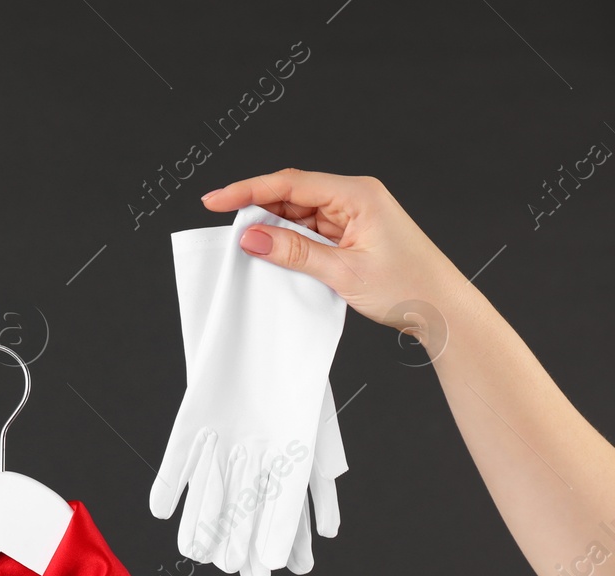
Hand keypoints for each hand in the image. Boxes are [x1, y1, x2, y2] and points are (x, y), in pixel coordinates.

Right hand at [201, 168, 469, 341]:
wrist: (442, 309)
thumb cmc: (408, 286)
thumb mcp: (343, 271)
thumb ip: (293, 252)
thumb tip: (251, 237)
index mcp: (358, 194)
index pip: (291, 183)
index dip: (249, 190)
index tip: (216, 200)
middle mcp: (355, 197)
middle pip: (292, 194)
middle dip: (257, 209)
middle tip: (226, 230)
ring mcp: (353, 215)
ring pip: (298, 214)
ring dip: (273, 228)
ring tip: (248, 247)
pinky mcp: (352, 234)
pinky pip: (311, 231)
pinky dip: (290, 241)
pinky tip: (274, 253)